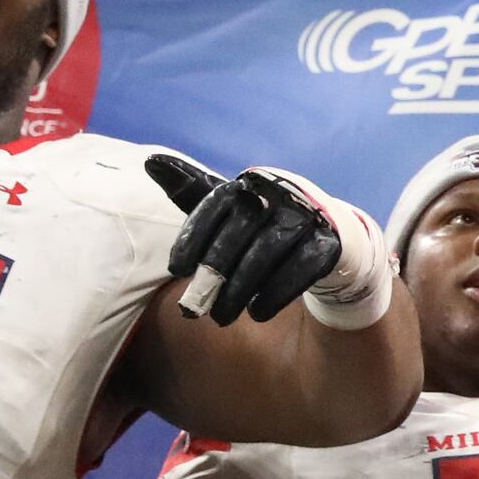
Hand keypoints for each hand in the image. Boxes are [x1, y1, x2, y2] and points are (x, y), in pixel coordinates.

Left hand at [147, 157, 392, 328]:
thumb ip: (191, 191)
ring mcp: (306, 217)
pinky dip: (275, 294)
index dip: (192, 238)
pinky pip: (300, 269)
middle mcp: (278, 193)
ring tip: (222, 317)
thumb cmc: (261, 222)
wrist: (323, 232)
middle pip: (240, 232)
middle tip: (196, 307)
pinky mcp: (328, 242)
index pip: (214, 205)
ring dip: (241, 290)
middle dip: (214, 273)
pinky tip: (258, 313)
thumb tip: (150, 161)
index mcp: (249, 183)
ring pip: (267, 253)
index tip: (176, 270)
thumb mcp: (228, 207)